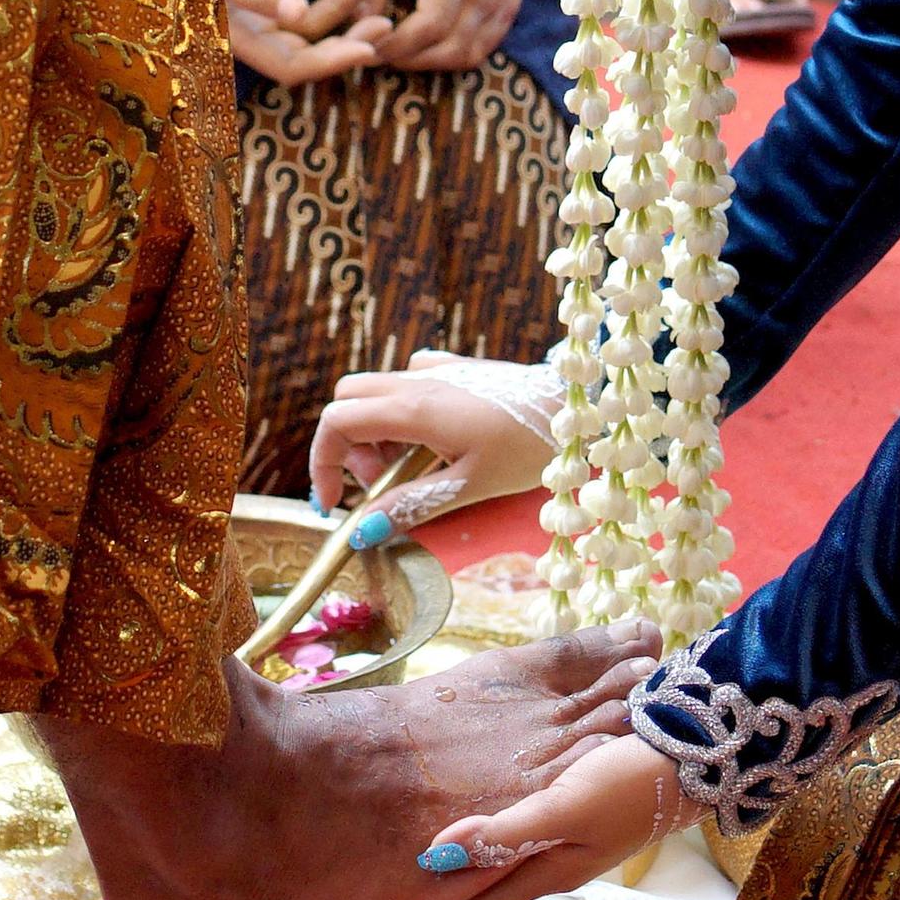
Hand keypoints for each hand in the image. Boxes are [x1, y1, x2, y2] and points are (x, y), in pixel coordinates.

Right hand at [215, 0, 391, 86]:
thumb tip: (300, 14)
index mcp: (239, 41)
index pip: (293, 67)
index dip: (332, 63)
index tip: (371, 48)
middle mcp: (248, 32)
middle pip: (308, 47)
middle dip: (348, 35)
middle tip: (387, 20)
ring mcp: (252, 9)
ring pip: (307, 16)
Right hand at [308, 352, 556, 526]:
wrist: (575, 407)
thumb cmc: (529, 446)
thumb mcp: (468, 485)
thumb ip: (412, 504)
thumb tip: (363, 532)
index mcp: (414, 408)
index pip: (337, 422)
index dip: (324, 462)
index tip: (336, 502)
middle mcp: (417, 381)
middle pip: (348, 401)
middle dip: (350, 446)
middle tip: (383, 484)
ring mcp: (434, 369)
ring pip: (374, 391)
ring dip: (376, 432)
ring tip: (413, 468)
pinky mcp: (453, 367)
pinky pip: (405, 381)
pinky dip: (400, 411)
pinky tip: (433, 437)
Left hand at [336, 0, 519, 72]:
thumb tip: (357, 25)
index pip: (429, 26)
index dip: (398, 46)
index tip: (370, 50)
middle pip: (451, 47)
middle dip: (412, 60)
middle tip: (381, 57)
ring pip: (470, 54)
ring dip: (434, 63)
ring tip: (404, 55)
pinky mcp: (511, 2)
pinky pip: (486, 46)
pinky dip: (457, 55)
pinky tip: (431, 49)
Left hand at [416, 733, 693, 899]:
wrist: (696, 756)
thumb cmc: (627, 783)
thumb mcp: (564, 809)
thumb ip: (505, 834)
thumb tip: (439, 857)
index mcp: (551, 871)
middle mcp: (559, 863)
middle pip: (493, 888)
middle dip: (452, 898)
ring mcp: (574, 841)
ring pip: (509, 863)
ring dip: (474, 870)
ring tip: (436, 869)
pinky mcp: (584, 812)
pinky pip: (525, 837)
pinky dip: (497, 842)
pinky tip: (488, 830)